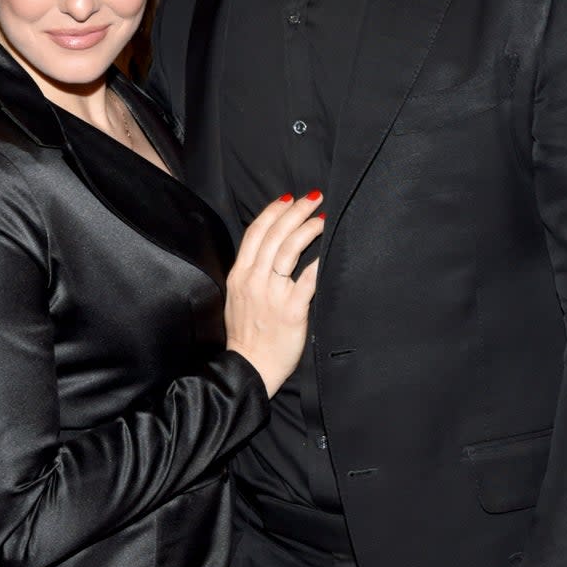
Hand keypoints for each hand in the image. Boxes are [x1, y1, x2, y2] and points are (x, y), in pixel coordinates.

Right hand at [225, 192, 323, 397]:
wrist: (249, 367)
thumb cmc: (246, 334)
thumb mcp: (237, 297)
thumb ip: (251, 273)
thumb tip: (269, 251)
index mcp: (240, 274)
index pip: (255, 233)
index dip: (273, 211)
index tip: (288, 198)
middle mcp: (254, 280)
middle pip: (275, 235)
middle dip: (295, 211)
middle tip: (313, 198)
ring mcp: (272, 294)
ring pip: (289, 250)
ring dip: (308, 229)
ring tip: (322, 218)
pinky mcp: (291, 310)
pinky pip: (307, 280)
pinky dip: (318, 263)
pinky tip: (329, 251)